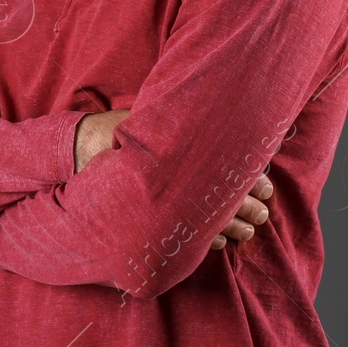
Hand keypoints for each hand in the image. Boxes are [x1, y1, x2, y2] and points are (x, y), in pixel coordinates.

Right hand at [73, 110, 273, 249]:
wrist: (81, 150)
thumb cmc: (119, 131)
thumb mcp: (151, 117)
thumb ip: (180, 118)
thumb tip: (223, 105)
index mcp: (191, 158)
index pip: (235, 173)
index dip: (254, 181)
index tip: (265, 186)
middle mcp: (185, 185)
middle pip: (231, 202)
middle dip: (251, 209)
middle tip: (262, 210)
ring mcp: (173, 208)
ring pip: (216, 226)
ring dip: (236, 229)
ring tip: (247, 231)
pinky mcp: (160, 223)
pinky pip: (193, 240)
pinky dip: (210, 241)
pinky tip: (219, 241)